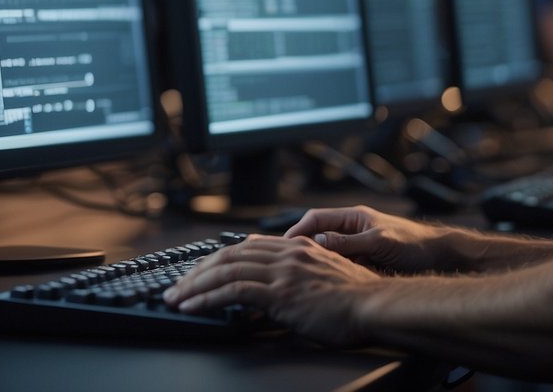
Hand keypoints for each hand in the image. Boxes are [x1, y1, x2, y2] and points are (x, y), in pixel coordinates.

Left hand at [163, 234, 380, 346]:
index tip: (200, 271)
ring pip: (226, 270)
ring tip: (175, 298)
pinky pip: (233, 291)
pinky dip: (207, 298)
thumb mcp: (327, 276)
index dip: (218, 258)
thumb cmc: (358, 300)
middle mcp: (287, 253)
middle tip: (177, 286)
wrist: (376, 305)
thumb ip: (302, 273)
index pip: (246, 245)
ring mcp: (283, 271)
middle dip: (198, 271)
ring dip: (194, 285)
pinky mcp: (280, 292)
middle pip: (230, 254)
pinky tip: (193, 307)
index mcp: (297, 247)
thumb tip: (283, 286)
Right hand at [284, 204, 448, 272]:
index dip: (296, 231)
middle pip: (316, 238)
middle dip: (300, 251)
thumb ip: (349, 243)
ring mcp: (357, 248)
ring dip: (315, 266)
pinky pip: (339, 269)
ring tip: (299, 280)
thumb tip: (316, 243)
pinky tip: (323, 288)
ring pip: (326, 256)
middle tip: (284, 267)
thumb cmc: (414, 245)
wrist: (441, 259)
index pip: (315, 219)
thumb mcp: (379, 243)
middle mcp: (352, 231)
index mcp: (353, 218)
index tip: (282, 247)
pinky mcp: (364, 265)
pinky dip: (330, 277)